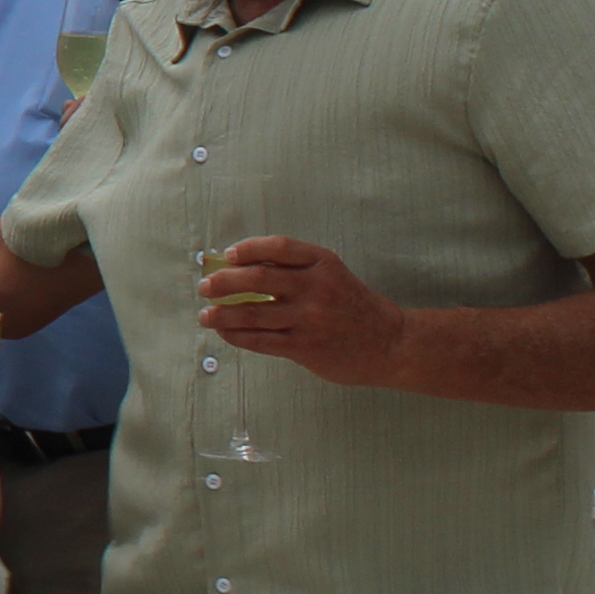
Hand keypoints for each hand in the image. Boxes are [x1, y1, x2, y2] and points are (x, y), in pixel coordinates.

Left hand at [197, 236, 413, 388]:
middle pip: (258, 278)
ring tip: (206, 315)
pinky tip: (225, 333)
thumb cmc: (351, 305)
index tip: (227, 255)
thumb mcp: (332, 275)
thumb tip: (238, 267)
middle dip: (223, 281)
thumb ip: (295, 269)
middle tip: (205, 287)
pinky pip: (260, 340)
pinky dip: (236, 336)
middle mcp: (317, 287)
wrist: (389, 343)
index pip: (278, 246)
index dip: (248, 248)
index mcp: (323, 263)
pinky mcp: (305, 346)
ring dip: (222, 314)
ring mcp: (310, 318)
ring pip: (253, 313)